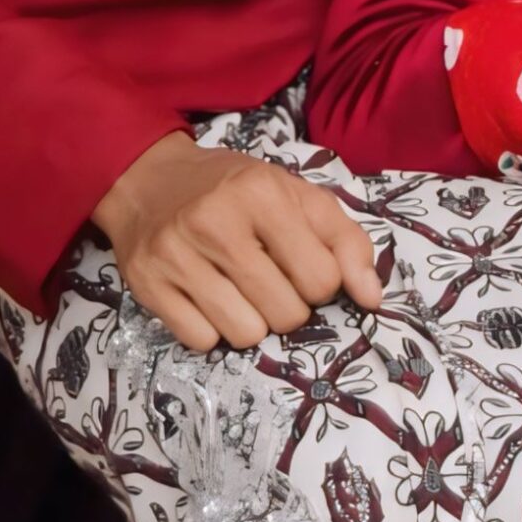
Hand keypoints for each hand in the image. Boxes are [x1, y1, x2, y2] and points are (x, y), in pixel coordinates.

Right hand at [93, 132, 383, 352]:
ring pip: (245, 334)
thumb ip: (344, 240)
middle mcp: (216, 222)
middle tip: (269, 278)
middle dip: (287, 306)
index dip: (320, 282)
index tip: (302, 265)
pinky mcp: (147, 286)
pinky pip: (202, 342)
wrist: (149, 180)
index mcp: (261, 193)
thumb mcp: (295, 195)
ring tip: (239, 290)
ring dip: (251, 322)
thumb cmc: (234, 189)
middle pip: (285, 314)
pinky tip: (206, 297)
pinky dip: (211, 329)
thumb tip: (373, 299)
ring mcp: (176, 256)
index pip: (321, 279)